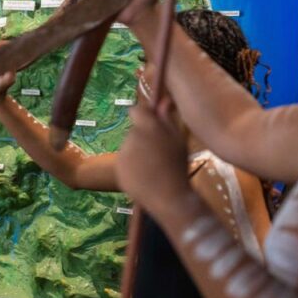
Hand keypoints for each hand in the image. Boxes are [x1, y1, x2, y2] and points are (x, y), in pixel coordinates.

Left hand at [116, 97, 190, 214]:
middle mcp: (132, 137)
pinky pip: (125, 162)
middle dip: (143, 137)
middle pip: (134, 131)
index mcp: (148, 128)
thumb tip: (163, 100)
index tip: (151, 123)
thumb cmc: (177, 167)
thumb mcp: (178, 140)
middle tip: (158, 152)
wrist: (169, 197)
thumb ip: (167, 119)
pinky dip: (132, 166)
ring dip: (138, 152)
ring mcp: (123, 153)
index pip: (136, 110)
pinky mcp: (118, 168)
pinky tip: (145, 176)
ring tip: (153, 167)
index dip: (143, 115)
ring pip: (129, 146)